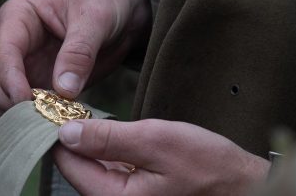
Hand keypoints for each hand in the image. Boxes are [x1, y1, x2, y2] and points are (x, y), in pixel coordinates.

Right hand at [0, 0, 150, 113]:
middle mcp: (19, 46)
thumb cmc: (105, 2)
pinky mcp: (47, 85)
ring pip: (10, 100)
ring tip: (54, 122)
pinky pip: (35, 108)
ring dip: (28, 115)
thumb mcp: (95, 20)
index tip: (27, 101)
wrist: (122, 14)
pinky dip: (44, 118)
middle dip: (14, 103)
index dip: (11, 79)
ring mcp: (31, 68)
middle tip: (42, 117)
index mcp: (20, 18)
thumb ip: (79, 52)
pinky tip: (62, 123)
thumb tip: (64, 89)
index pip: (4, 52)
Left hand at [54, 119, 270, 195]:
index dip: (59, 134)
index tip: (57, 109)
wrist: (239, 186)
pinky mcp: (133, 192)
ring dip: (89, 142)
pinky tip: (107, 133)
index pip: (69, 165)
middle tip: (71, 107)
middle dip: (73, 137)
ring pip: (92, 167)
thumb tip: (66, 133)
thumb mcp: (155, 141)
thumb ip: (108, 138)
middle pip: (78, 168)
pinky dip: (105, 149)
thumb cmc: (205, 165)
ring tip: (85, 116)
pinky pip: (108, 169)